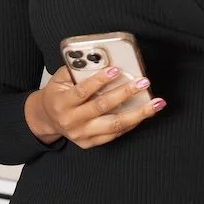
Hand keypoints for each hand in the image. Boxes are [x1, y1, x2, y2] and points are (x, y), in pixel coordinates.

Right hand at [25, 63, 164, 147]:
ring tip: (156, 103)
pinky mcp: (89, 143)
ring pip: (114, 124)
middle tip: (143, 82)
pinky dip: (132, 123)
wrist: (48, 119)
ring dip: (138, 113)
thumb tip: (102, 60)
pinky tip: (144, 113)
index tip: (116, 70)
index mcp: (62, 103)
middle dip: (125, 93)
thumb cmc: (58, 95)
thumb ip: (78, 69)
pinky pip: (115, 133)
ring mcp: (81, 134)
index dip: (99, 80)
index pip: (82, 91)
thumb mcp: (60, 79)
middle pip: (102, 107)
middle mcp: (71, 120)